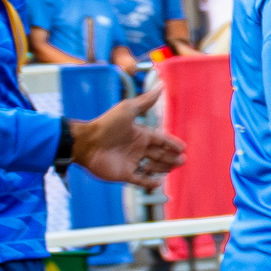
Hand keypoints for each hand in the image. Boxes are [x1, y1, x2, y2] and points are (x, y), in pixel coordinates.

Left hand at [72, 87, 187, 188]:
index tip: (183, 148)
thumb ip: (145, 101)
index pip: (161, 140)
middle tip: (183, 160)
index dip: (172, 144)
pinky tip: (157, 183)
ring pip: (152, 167)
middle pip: (159, 154)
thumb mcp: (128, 109)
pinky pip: (139, 180)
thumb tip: (160, 86)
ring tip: (174, 169)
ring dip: (163, 168)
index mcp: (140, 134)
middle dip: (171, 157)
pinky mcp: (123, 174)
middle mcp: (136, 148)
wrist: (86, 142)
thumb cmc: (106, 125)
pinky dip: (148, 183)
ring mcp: (130, 162)